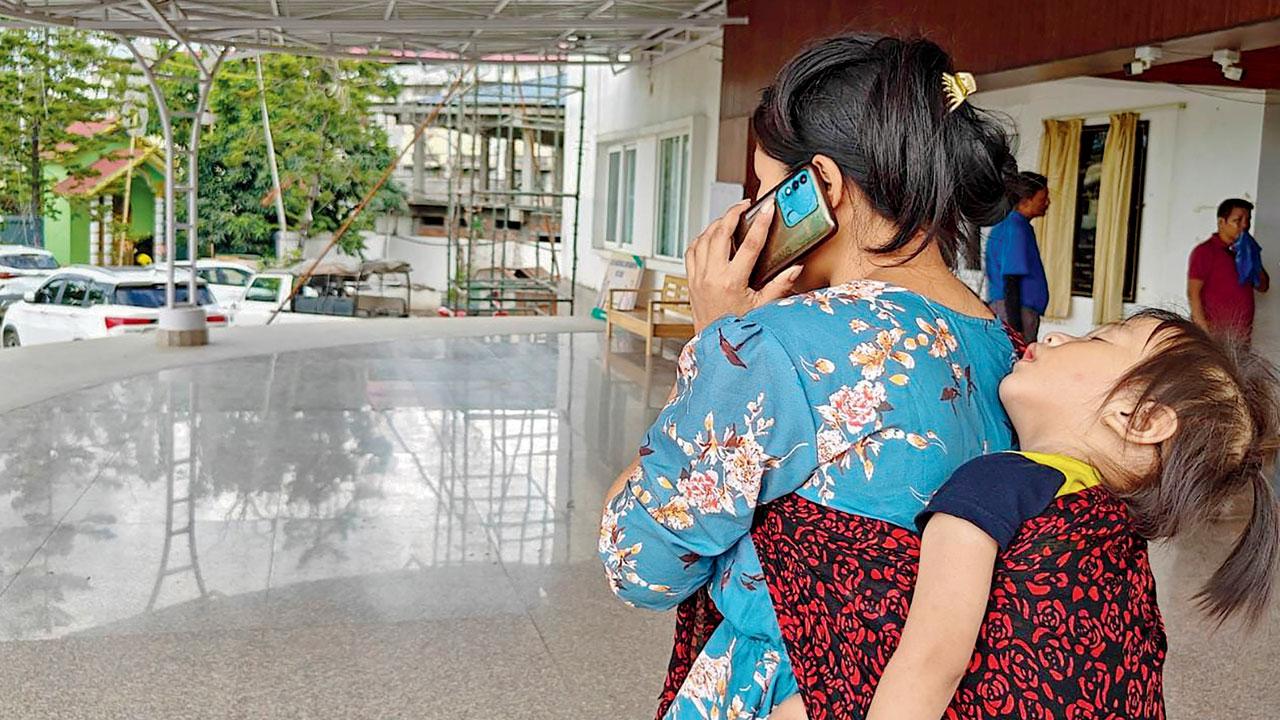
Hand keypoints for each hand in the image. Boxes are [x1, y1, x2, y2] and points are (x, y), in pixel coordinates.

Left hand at [684, 200, 803, 332]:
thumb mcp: (763, 308)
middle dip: (733, 213)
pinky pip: (692, 249)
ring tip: (730, 218)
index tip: (768, 208)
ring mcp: (698, 276)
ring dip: (717, 224)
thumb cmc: (737, 328)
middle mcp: (711, 276)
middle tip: (745, 205)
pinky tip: (711, 236)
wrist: (713, 343)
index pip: (749, 244)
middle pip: (721, 233)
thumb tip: (795, 268)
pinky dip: (702, 238)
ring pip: (704, 238)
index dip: (760, 223)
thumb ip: (780, 286)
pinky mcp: (690, 279)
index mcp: (731, 282)